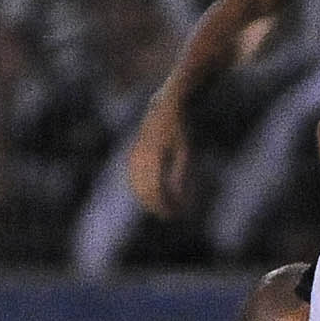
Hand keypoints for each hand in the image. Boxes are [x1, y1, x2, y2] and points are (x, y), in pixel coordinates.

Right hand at [126, 92, 192, 217]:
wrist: (167, 104)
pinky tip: (151, 195)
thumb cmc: (181, 127)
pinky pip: (133, 177)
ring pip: (137, 186)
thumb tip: (180, 200)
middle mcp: (140, 158)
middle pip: (145, 191)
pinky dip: (141, 189)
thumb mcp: (186, 152)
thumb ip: (180, 176)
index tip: (176, 214)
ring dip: (148, 200)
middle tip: (171, 216)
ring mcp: (134, 155)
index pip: (157, 191)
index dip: (165, 206)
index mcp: (154, 158)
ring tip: (162, 209)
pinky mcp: (133, 153)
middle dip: (158, 206)